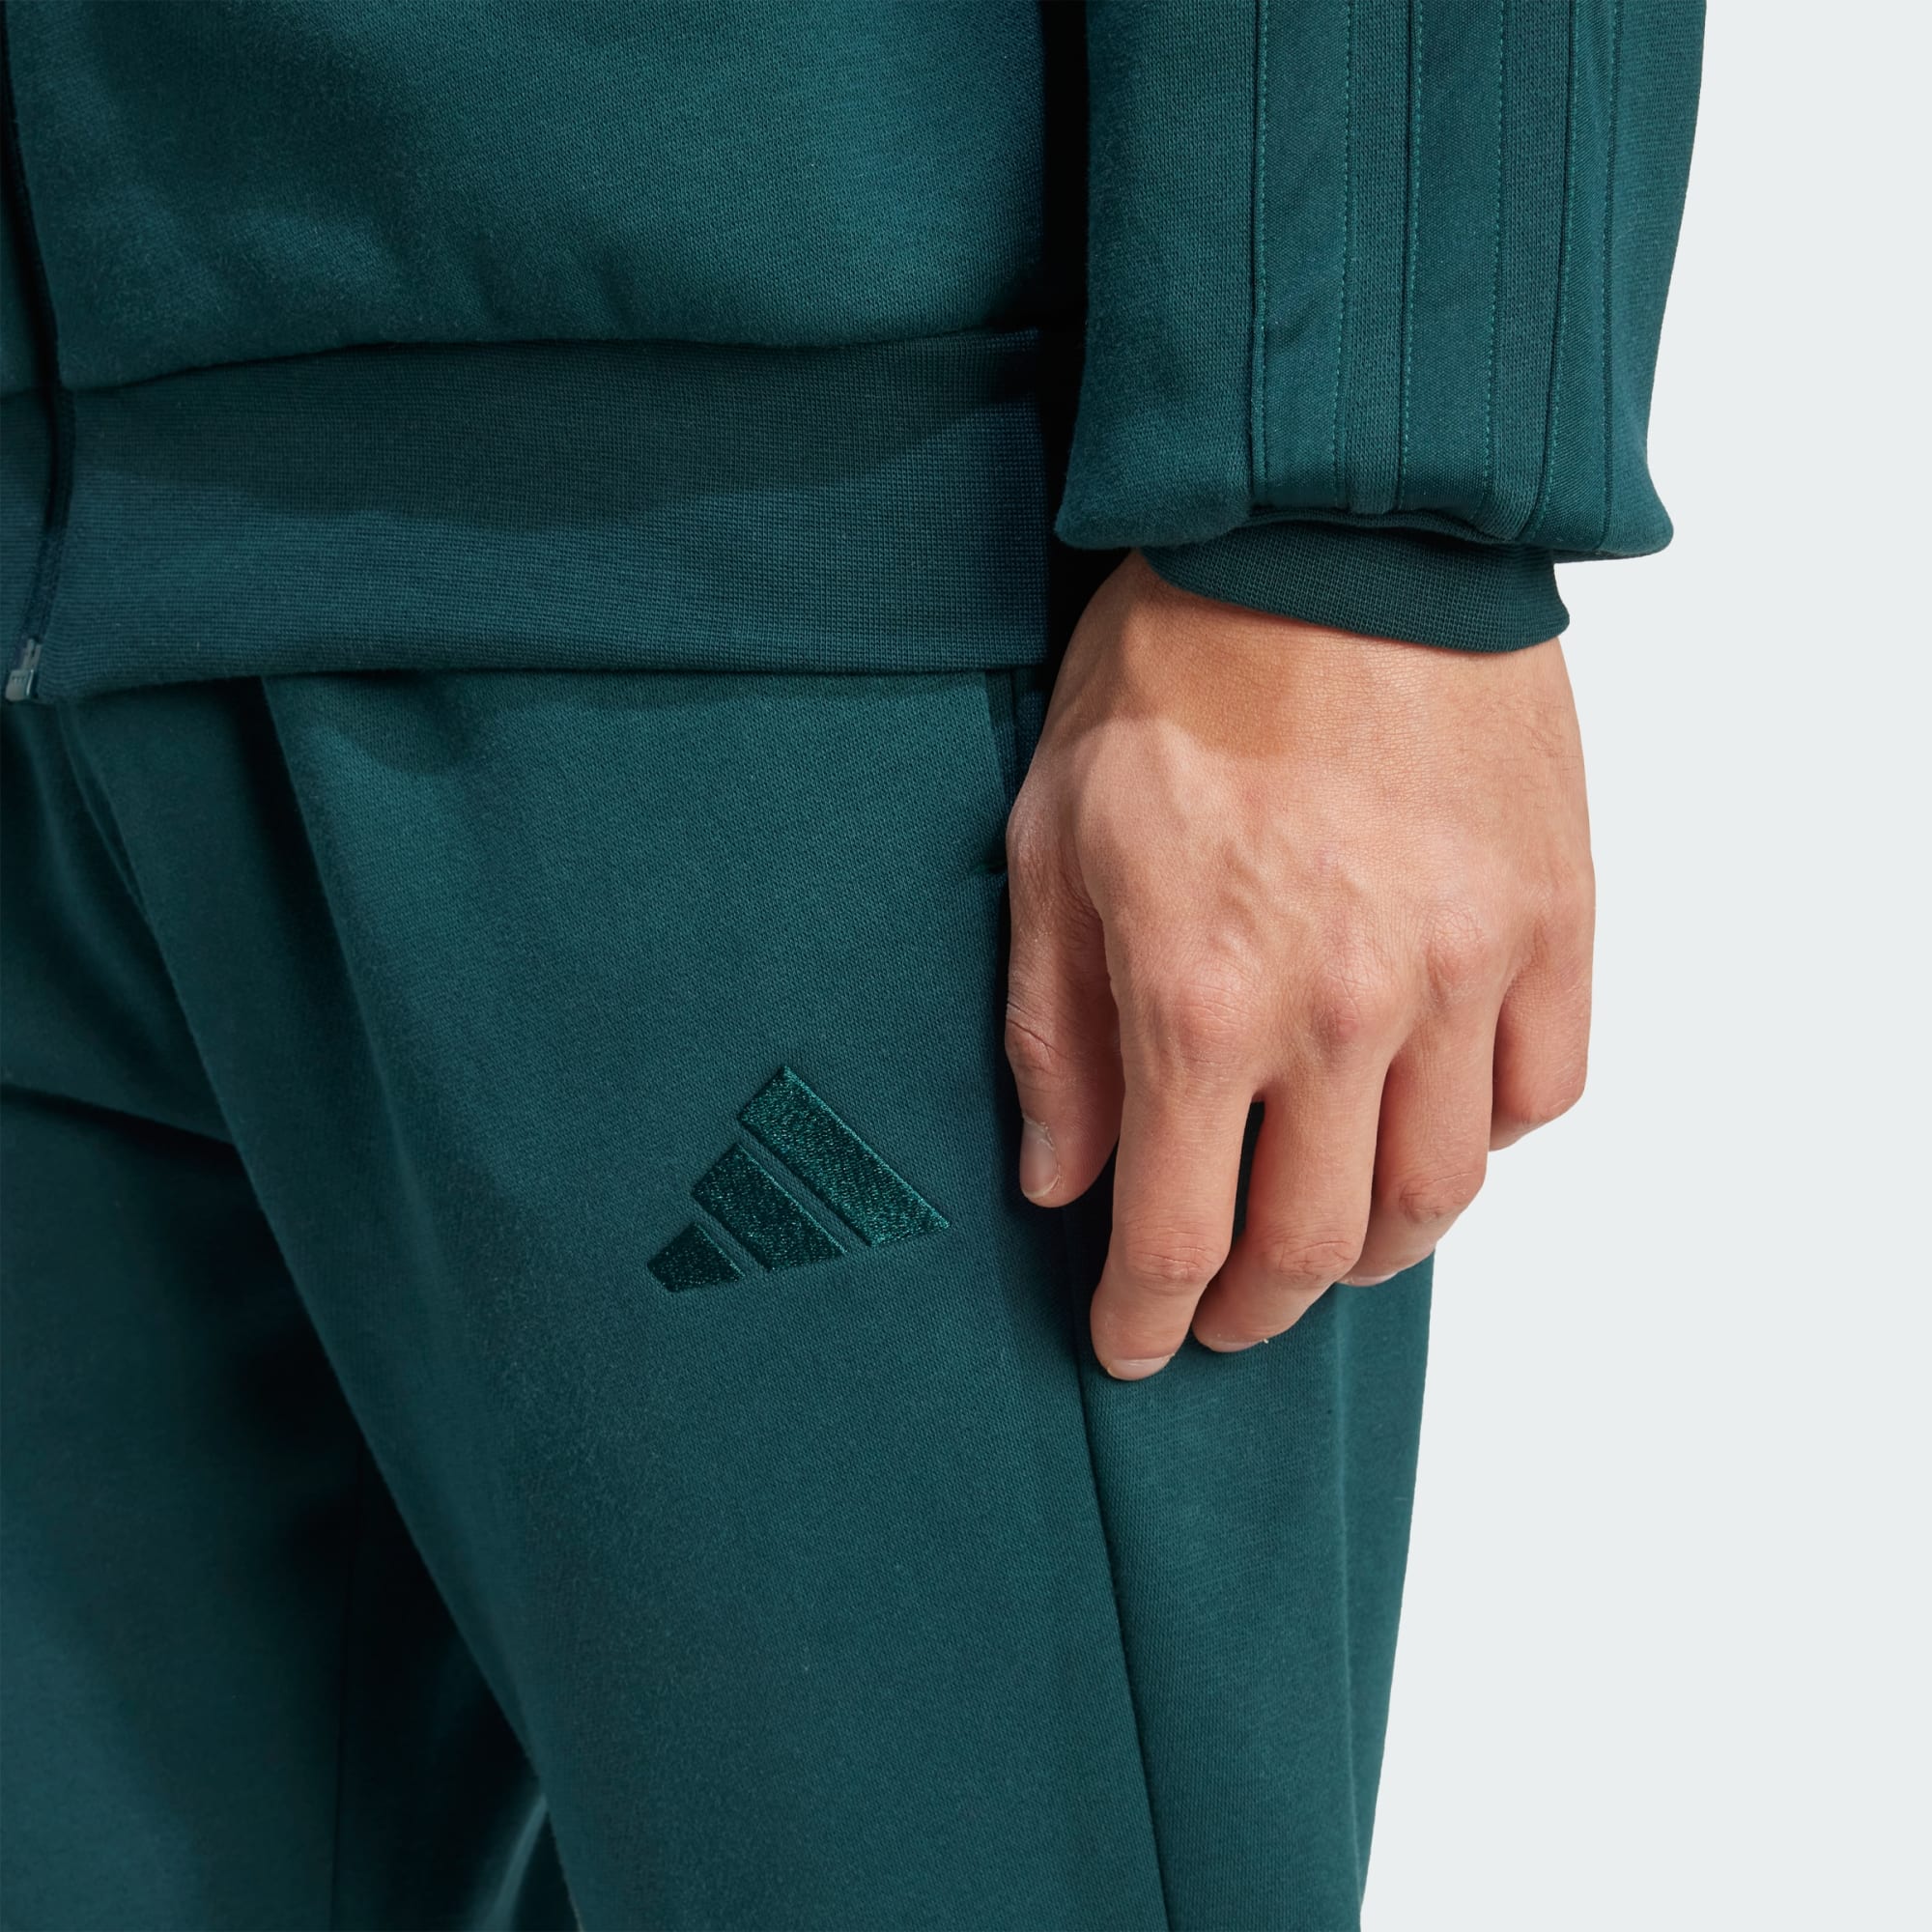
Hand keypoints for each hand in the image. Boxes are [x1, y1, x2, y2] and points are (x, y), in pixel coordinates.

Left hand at [1004, 552, 1593, 1377]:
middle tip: (1221, 1314)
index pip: (1177, 1233)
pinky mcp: (1551, 917)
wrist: (1330, 528)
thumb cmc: (1173, 671)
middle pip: (1318, 1246)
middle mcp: (1345, 1010)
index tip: (1131, 1346)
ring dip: (1374, 1251)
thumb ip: (1056, 1032)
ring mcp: (1465, 969)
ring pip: (1441, 1193)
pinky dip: (1483, 1138)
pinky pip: (1541, 1091)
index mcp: (1200, 999)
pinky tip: (1427, 1120)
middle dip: (1255, 1309)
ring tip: (1325, 1242)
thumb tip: (1061, 1182)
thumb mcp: (1053, 843)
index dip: (1147, 1319)